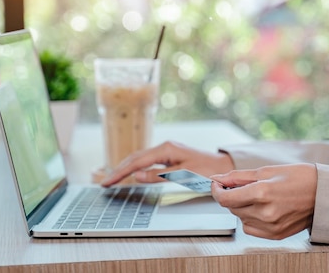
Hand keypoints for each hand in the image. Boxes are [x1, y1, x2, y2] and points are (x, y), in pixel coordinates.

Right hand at [101, 141, 234, 185]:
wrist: (223, 166)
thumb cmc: (207, 170)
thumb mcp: (183, 175)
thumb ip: (159, 175)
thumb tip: (136, 175)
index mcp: (166, 149)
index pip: (137, 161)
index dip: (120, 173)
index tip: (107, 182)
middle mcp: (165, 146)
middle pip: (135, 158)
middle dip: (119, 170)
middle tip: (104, 183)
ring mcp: (167, 150)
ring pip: (140, 158)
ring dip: (125, 168)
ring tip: (112, 178)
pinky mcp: (170, 155)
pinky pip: (147, 161)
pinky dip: (135, 167)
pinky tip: (130, 173)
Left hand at [210, 164, 317, 239]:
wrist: (323, 194)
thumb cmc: (299, 177)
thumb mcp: (267, 170)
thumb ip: (239, 176)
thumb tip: (218, 178)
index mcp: (262, 192)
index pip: (225, 198)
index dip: (217, 190)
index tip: (217, 184)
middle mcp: (264, 212)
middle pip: (232, 207)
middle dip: (232, 195)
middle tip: (242, 185)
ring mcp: (270, 226)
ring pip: (240, 218)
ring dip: (242, 207)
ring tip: (258, 196)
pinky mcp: (275, 235)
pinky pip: (250, 228)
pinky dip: (251, 218)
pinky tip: (262, 208)